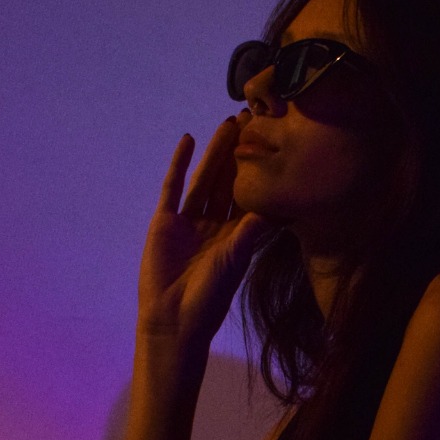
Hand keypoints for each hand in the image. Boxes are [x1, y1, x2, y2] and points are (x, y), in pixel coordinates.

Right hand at [137, 112, 279, 345]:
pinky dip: (179, 164)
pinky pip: (173, 187)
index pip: (249, 195)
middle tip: (253, 121)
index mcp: (236, 235)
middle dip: (239, 153)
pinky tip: (189, 140)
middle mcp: (214, 224)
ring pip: (204, 179)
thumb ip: (251, 231)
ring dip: (215, 152)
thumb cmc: (210, 296)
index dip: (259, 171)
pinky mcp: (165, 221)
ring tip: (228, 123)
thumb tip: (274, 205)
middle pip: (228, 181)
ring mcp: (189, 222)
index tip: (273, 144)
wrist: (174, 318)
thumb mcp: (235, 259)